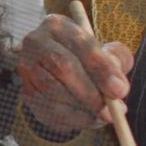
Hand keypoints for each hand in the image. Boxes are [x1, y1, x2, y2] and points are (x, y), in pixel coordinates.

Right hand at [15, 14, 134, 133]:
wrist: (54, 68)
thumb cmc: (85, 58)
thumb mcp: (105, 52)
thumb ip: (117, 61)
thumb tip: (118, 88)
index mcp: (58, 26)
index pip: (82, 45)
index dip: (103, 69)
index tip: (120, 91)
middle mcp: (36, 42)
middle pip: (63, 67)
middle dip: (90, 93)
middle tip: (110, 111)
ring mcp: (25, 67)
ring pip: (53, 91)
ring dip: (81, 108)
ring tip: (101, 116)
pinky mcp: (25, 90)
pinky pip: (47, 108)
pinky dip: (71, 118)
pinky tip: (86, 119)